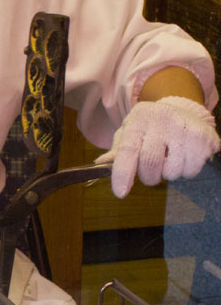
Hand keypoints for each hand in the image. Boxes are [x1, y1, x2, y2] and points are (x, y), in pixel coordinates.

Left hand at [95, 96, 219, 197]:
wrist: (183, 111)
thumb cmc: (150, 128)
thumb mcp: (130, 133)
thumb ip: (117, 151)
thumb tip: (100, 164)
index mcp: (139, 119)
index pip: (128, 150)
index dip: (122, 173)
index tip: (120, 193)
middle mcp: (162, 119)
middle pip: (150, 164)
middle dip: (149, 177)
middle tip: (152, 172)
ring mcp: (184, 127)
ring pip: (172, 171)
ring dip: (169, 173)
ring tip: (171, 157)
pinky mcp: (203, 137)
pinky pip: (191, 170)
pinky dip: (186, 170)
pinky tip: (184, 156)